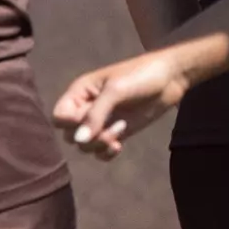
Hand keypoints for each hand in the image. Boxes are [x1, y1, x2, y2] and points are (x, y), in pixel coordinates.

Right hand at [52, 51, 188, 159]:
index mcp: (81, 91)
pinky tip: (120, 146)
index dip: (69, 123)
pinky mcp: (116, 133)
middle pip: (69, 135)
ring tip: (120, 129)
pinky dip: (107, 152)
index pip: (59, 116)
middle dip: (88, 136)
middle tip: (107, 127)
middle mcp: (87, 108)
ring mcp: (102, 122)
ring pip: (85, 146)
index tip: (86, 120)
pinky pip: (100, 152)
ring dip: (100, 144)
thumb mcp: (116, 90)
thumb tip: (79, 140)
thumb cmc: (141, 76)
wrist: (170, 79)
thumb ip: (95, 115)